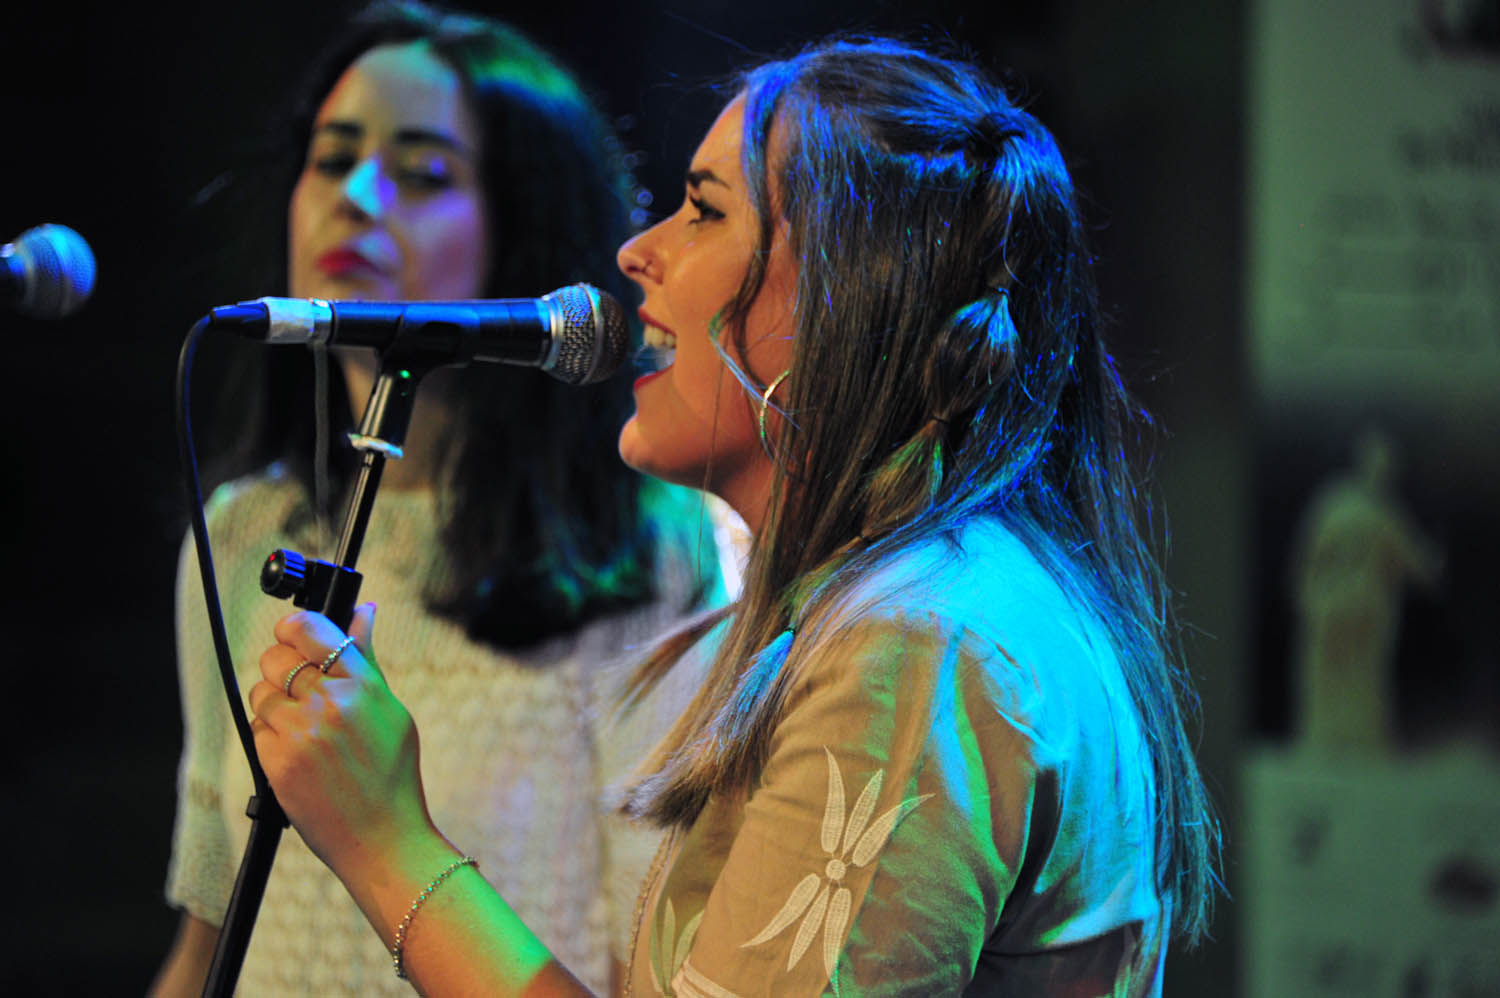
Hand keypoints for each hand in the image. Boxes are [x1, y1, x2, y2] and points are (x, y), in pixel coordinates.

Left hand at [249, 604, 433, 877]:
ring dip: (274, 705)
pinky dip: (270, 737)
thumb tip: (364, 610)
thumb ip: (367, 659)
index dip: (293, 626)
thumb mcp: (390, 710)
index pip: (311, 630)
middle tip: (297, 686)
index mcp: (362, 685)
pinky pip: (256, 729)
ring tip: (302, 728)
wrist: (383, 838)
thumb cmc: (391, 774)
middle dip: (281, 667)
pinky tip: (296, 754)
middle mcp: (330, 703)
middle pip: (277, 658)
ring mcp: (301, 733)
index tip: (291, 632)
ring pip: (262, 694)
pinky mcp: (277, 762)